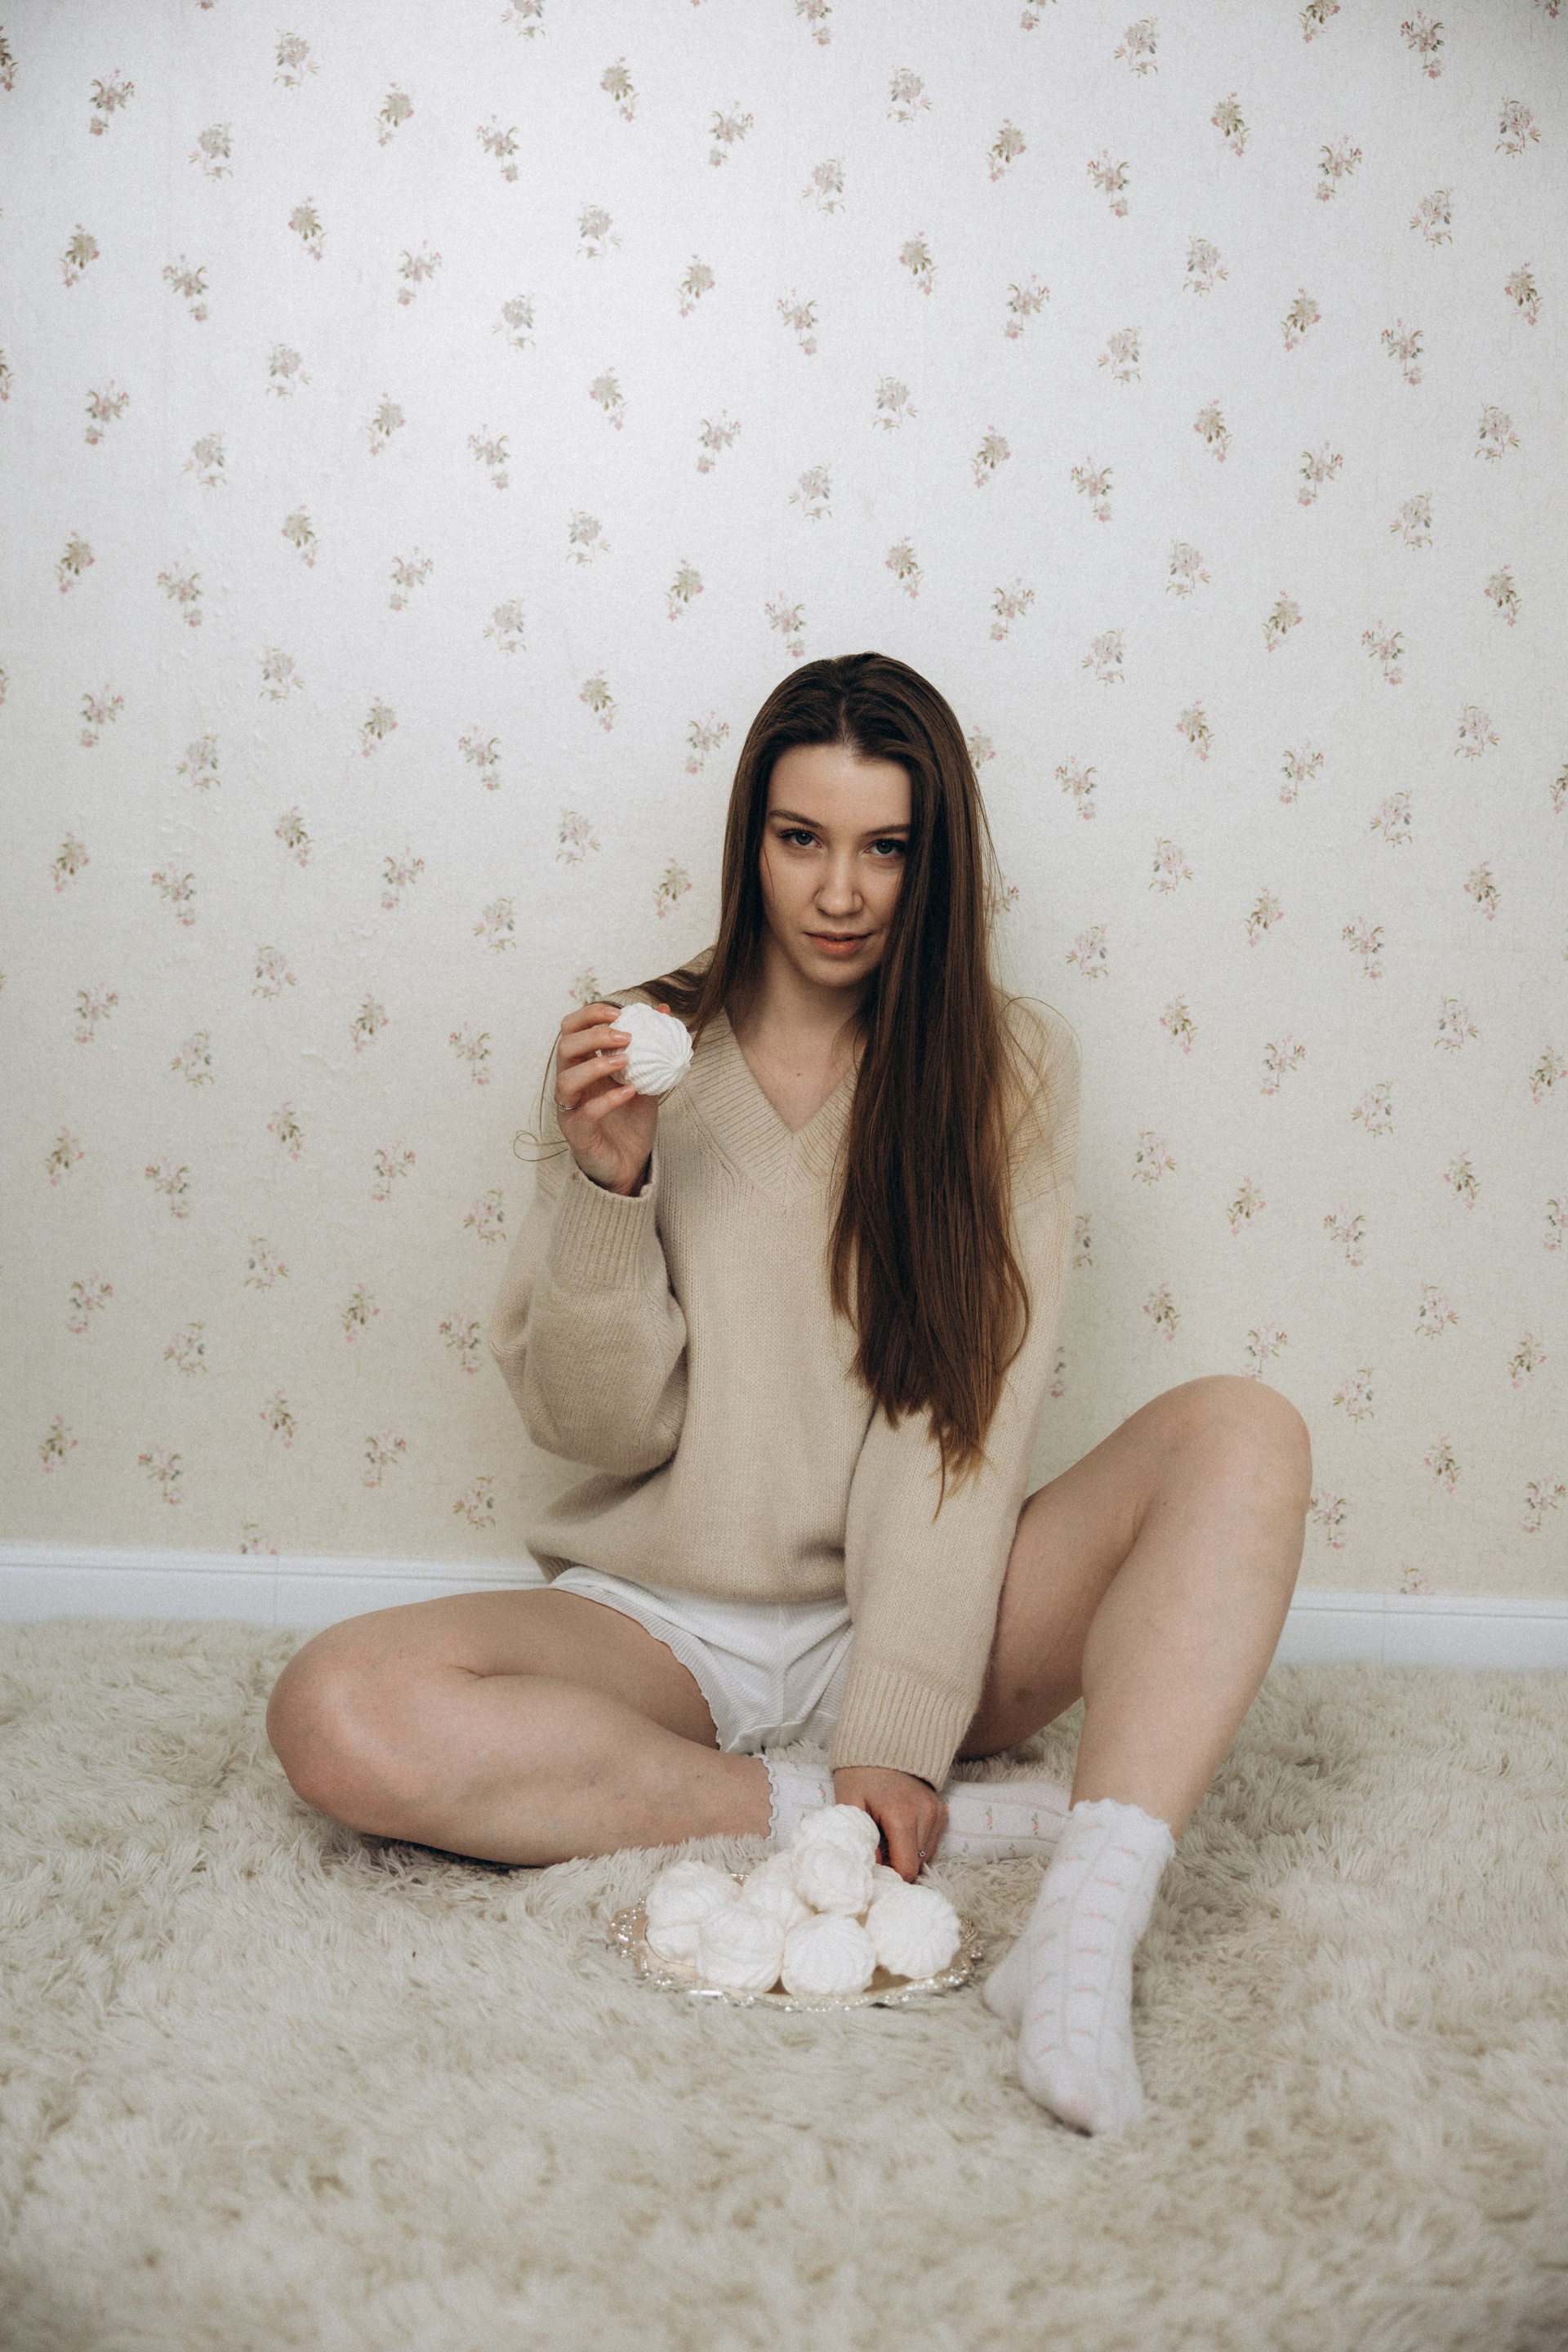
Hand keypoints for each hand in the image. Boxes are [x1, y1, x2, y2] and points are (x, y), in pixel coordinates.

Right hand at [553, 1001, 663, 1195]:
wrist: (630, 1163)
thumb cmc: (631, 1120)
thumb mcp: (646, 1078)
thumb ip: (651, 1047)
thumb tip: (665, 1011)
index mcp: (582, 1065)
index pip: (571, 1029)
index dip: (589, 1015)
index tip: (618, 1012)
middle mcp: (571, 1083)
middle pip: (565, 1047)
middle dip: (594, 1035)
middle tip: (626, 1037)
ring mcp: (570, 1108)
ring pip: (567, 1079)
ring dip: (596, 1065)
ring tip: (626, 1060)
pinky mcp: (577, 1133)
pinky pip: (586, 1113)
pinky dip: (608, 1099)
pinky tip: (631, 1092)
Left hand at [832, 1765, 947, 1882]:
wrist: (883, 1745)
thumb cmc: (860, 1776)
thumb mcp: (849, 1804)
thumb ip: (859, 1838)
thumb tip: (873, 1867)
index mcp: (901, 1815)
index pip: (906, 1868)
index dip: (890, 1876)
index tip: (875, 1870)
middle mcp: (925, 1815)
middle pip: (917, 1864)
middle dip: (898, 1866)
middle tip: (878, 1854)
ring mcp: (936, 1812)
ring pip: (926, 1855)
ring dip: (908, 1855)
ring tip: (888, 1838)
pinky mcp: (942, 1811)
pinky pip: (932, 1842)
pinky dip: (917, 1844)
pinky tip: (901, 1831)